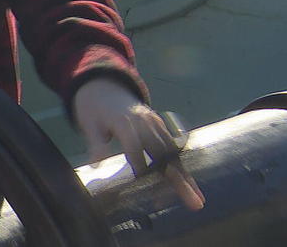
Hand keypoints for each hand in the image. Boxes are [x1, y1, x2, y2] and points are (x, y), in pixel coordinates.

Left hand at [73, 77, 205, 210]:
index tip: (143, 186)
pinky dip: (181, 166)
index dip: (140, 165)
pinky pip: (173, 148)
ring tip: (198, 199)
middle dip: (177, 178)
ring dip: (185, 176)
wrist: (103, 86)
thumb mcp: (89, 123)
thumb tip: (95, 164)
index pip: (135, 146)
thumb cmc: (93, 108)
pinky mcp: (160, 126)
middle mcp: (145, 122)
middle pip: (163, 153)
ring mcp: (155, 123)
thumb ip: (96, 143)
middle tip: (195, 201)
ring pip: (173, 153)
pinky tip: (189, 184)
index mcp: (125, 122)